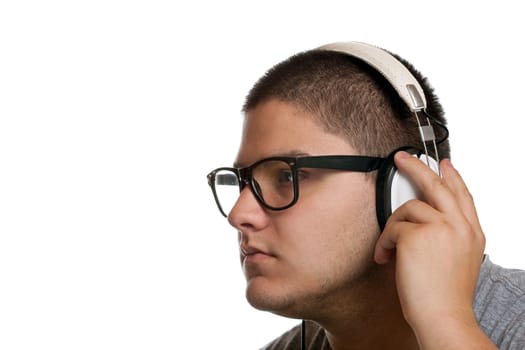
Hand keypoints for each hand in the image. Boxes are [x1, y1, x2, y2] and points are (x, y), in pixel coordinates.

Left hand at [374, 151, 493, 348]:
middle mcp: (459, 226)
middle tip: (401, 158)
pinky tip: (386, 258)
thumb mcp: (460, 260)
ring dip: (393, 228)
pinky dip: (384, 243)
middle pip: (437, 185)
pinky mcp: (417, 235)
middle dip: (417, 167)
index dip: (453, 177)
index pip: (462, 195)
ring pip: (408, 208)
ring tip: (389, 251)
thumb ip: (449, 237)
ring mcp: (440, 227)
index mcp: (472, 233)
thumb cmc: (446, 296)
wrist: (443, 317)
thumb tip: (427, 222)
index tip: (444, 164)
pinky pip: (393, 228)